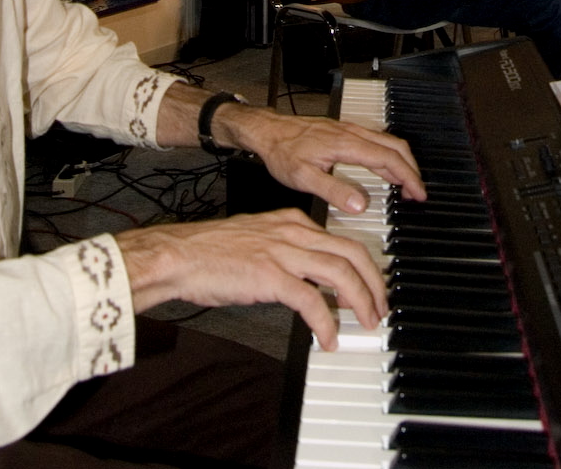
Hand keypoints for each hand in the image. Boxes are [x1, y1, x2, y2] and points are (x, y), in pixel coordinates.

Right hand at [117, 208, 385, 348]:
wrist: (180, 255)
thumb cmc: (211, 251)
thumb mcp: (258, 239)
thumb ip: (287, 250)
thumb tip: (309, 277)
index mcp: (292, 221)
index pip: (343, 239)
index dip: (364, 265)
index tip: (372, 286)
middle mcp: (293, 232)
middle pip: (352, 252)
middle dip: (374, 282)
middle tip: (380, 306)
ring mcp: (282, 252)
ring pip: (340, 273)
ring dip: (360, 301)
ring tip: (365, 322)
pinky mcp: (270, 276)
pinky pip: (311, 300)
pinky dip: (326, 322)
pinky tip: (327, 338)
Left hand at [215, 105, 426, 209]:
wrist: (267, 131)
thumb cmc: (282, 152)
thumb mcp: (304, 177)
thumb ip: (333, 190)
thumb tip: (360, 203)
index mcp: (346, 144)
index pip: (388, 159)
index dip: (408, 177)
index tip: (418, 194)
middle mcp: (351, 133)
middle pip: (395, 147)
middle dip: (411, 170)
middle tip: (417, 193)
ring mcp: (349, 129)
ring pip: (387, 141)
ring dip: (401, 162)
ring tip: (405, 185)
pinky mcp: (343, 130)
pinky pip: (376, 140)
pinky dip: (389, 155)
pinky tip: (385, 169)